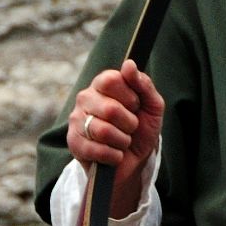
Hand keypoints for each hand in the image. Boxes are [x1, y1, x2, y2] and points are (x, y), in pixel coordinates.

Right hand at [67, 59, 164, 216]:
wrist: (133, 161)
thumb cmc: (141, 129)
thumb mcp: (151, 106)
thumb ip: (143, 84)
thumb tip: (129, 64)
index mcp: (103, 84)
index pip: (111, 80)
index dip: (130, 96)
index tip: (136, 105)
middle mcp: (85, 98)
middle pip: (110, 109)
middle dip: (130, 124)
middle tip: (130, 128)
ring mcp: (76, 121)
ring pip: (104, 131)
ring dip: (123, 141)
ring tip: (123, 141)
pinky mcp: (73, 143)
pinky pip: (97, 150)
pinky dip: (114, 156)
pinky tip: (114, 154)